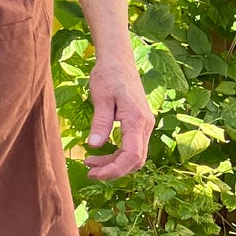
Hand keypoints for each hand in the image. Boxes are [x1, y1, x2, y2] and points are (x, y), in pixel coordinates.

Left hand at [82, 50, 153, 179]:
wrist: (118, 60)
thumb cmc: (108, 75)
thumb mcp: (101, 97)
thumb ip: (100, 122)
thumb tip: (95, 145)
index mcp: (137, 119)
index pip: (132, 156)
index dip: (114, 170)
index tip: (93, 174)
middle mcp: (145, 125)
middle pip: (136, 160)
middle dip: (113, 170)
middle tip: (89, 172)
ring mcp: (144, 125)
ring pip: (135, 156)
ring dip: (114, 164)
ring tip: (90, 164)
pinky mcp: (139, 124)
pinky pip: (132, 147)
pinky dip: (117, 155)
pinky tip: (99, 154)